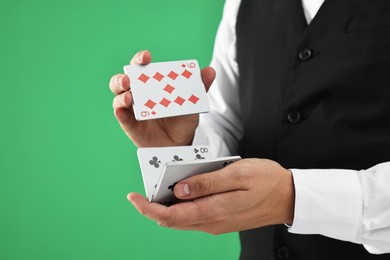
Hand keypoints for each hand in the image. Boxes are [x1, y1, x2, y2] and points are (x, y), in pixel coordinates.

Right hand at [109, 50, 215, 146]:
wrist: (181, 143)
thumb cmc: (183, 118)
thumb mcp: (192, 102)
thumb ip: (200, 86)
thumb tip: (210, 71)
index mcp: (150, 83)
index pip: (140, 67)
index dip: (140, 59)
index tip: (146, 57)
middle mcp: (137, 94)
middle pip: (122, 81)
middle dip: (122, 78)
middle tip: (129, 80)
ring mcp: (132, 110)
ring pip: (118, 98)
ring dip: (120, 96)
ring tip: (129, 98)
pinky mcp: (130, 125)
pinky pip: (122, 118)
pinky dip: (120, 114)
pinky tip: (122, 112)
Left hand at [127, 159, 294, 234]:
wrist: (288, 197)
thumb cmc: (265, 180)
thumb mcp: (237, 175)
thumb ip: (206, 183)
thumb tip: (178, 191)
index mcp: (214, 211)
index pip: (171, 216)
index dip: (148, 208)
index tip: (133, 198)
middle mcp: (212, 223)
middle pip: (173, 221)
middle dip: (152, 209)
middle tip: (140, 194)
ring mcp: (217, 224)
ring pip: (182, 221)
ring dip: (166, 209)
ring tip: (158, 191)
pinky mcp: (221, 221)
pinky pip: (194, 218)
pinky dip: (181, 208)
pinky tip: (180, 194)